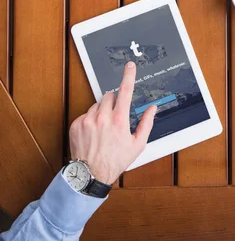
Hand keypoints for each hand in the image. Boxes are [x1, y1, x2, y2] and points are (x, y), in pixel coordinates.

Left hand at [69, 61, 155, 183]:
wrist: (90, 174)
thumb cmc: (115, 160)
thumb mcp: (137, 144)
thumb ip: (146, 123)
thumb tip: (152, 109)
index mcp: (119, 120)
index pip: (126, 90)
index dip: (129, 75)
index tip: (130, 65)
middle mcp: (103, 117)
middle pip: (109, 96)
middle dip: (113, 102)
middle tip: (115, 117)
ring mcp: (88, 120)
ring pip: (97, 104)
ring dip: (101, 111)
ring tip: (103, 129)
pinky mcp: (76, 124)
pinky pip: (85, 113)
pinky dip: (90, 120)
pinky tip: (93, 133)